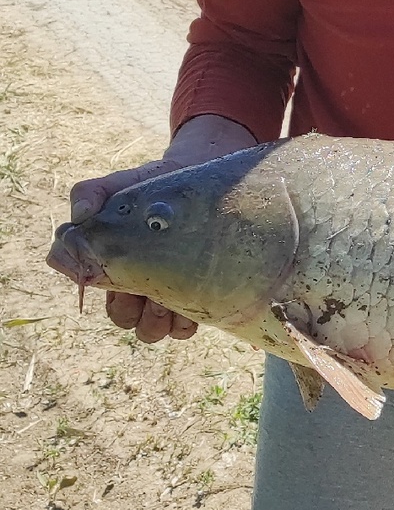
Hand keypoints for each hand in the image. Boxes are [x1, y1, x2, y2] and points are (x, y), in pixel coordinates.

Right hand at [61, 114, 255, 345]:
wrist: (196, 178)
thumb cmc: (152, 186)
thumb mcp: (119, 184)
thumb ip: (89, 194)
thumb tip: (80, 216)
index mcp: (114, 266)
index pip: (102, 297)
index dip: (112, 295)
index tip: (122, 279)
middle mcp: (137, 285)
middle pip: (126, 320)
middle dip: (135, 310)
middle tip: (150, 287)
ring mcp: (167, 295)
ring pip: (152, 331)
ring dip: (158, 320)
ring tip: (171, 296)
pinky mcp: (195, 299)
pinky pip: (182, 330)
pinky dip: (183, 323)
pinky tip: (192, 298)